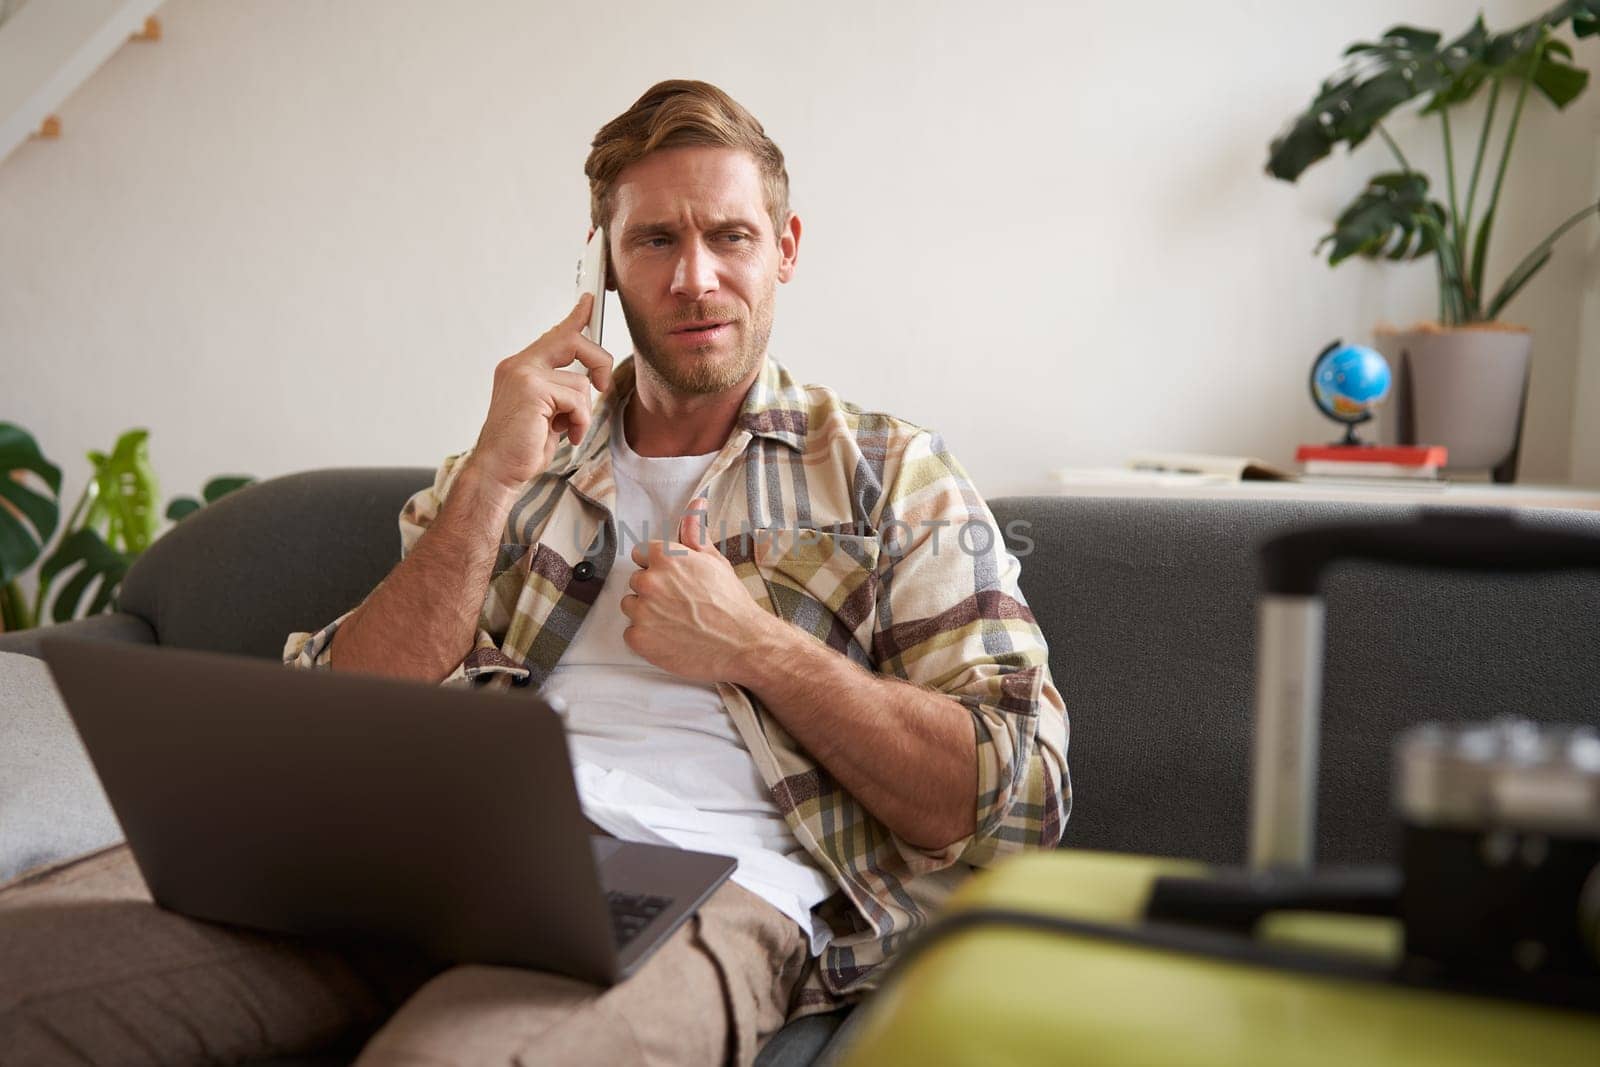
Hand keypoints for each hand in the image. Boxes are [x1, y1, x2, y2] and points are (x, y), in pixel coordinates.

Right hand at [468, 293, 613, 493]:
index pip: (553, 335)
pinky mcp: (532, 389)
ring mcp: (524, 375)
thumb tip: (588, 382)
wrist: (497, 470)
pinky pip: (577, 399)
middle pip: (572, 340)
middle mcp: (518, 365)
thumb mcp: (546, 414)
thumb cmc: (521, 447)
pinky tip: (565, 435)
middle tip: (602, 385)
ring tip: (565, 430)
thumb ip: (560, 392)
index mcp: (519, 368)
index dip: (575, 317)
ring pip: (580, 382)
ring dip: (581, 412)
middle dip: (598, 361)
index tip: (588, 302)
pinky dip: (578, 421)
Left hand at [620, 498, 781, 682]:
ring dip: (647, 613)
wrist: (742, 643)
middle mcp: (649, 581)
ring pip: (631, 606)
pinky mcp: (639, 638)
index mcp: (665, 557)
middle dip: (654, 590)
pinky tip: (670, 637)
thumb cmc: (730, 602)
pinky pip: (631, 633)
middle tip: (680, 604)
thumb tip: (696, 503)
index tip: (674, 580)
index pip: (642, 554)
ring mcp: (642, 611)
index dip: (659, 567)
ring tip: (675, 621)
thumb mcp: (714, 560)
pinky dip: (647, 637)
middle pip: (637, 581)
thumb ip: (696, 531)